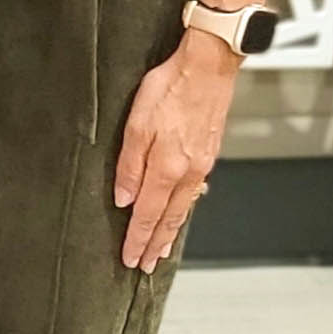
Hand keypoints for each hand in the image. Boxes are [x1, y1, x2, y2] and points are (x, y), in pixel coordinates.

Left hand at [115, 30, 235, 270]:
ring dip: (170, 231)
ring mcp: (202, 165)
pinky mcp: (208, 155)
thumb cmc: (170, 88)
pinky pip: (193, 193)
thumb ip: (129, 164)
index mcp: (168, 167)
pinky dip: (183, 211)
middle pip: (169, 218)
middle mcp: (189, 172)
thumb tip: (123, 198)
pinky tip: (179, 213)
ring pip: (183, 208)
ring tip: (161, 249)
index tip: (130, 258)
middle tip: (145, 265)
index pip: (149, 213)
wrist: (207, 68)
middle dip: (156, 244)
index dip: (138, 237)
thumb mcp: (136, 123)